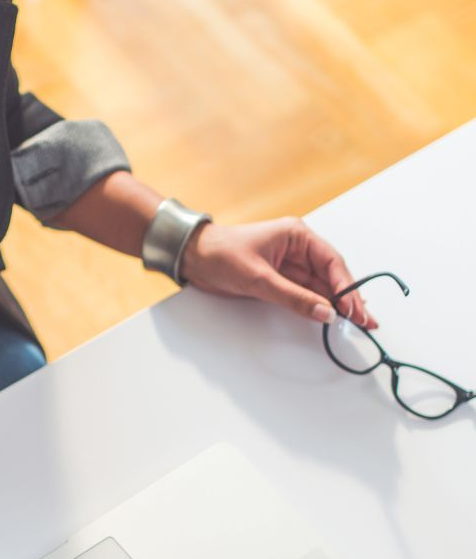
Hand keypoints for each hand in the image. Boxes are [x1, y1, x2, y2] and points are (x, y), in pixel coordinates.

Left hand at [179, 217, 377, 328]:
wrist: (193, 257)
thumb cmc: (221, 255)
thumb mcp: (258, 278)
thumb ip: (294, 297)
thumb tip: (324, 312)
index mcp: (297, 235)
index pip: (332, 262)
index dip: (346, 287)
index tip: (354, 308)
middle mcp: (298, 248)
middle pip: (332, 275)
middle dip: (349, 299)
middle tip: (367, 321)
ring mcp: (290, 264)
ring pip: (321, 286)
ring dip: (338, 304)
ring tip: (359, 322)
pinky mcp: (280, 279)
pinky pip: (306, 293)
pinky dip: (319, 305)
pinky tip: (334, 316)